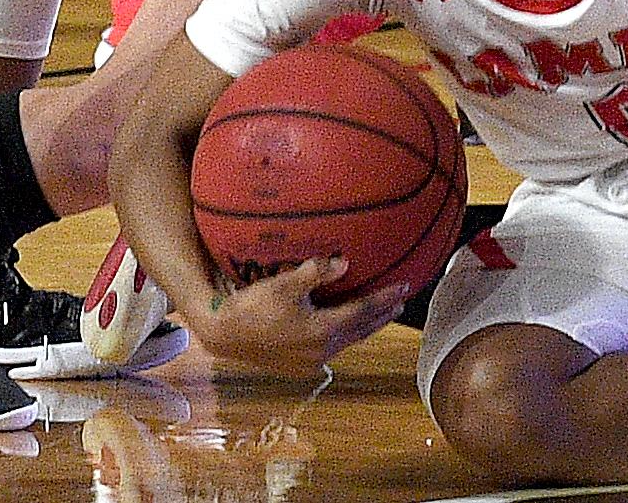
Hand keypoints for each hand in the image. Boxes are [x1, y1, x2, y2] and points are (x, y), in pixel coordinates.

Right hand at [185, 256, 406, 376]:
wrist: (224, 334)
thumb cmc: (254, 306)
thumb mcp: (286, 284)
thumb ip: (316, 272)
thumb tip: (345, 263)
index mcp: (321, 331)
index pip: (361, 312)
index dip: (383, 298)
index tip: (404, 287)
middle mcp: (320, 351)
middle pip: (360, 331)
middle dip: (381, 315)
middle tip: (401, 301)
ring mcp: (309, 361)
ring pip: (347, 340)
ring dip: (365, 326)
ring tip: (380, 313)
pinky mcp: (298, 364)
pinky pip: (332, 346)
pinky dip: (346, 334)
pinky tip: (345, 326)